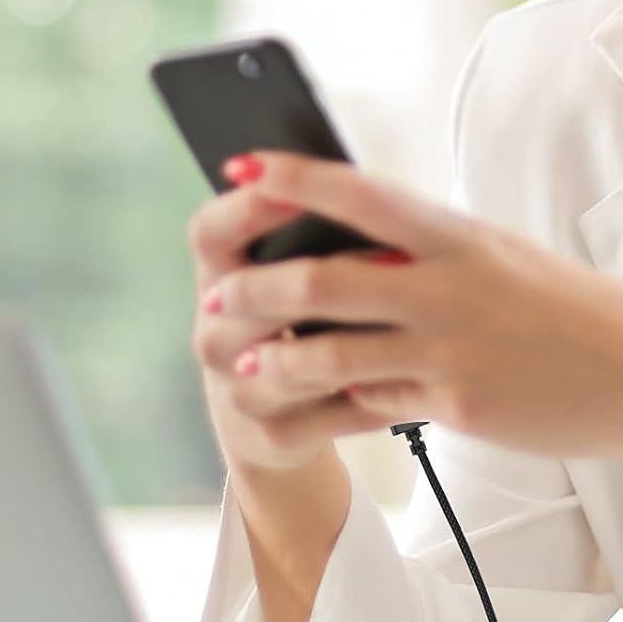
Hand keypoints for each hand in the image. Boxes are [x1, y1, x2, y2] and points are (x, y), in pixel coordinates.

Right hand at [187, 177, 389, 472]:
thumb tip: (363, 185)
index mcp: (221, 274)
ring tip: (405, 325)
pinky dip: (373, 398)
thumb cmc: (307, 316)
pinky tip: (413, 382)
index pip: (210, 230)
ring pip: (286, 363)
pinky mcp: (272, 436)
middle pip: (246, 298)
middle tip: (387, 264)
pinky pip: (327, 414)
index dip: (249, 206)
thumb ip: (318, 231)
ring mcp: (237, 388)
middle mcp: (215, 330)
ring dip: (348, 345)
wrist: (288, 413)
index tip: (303, 188)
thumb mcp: (299, 267)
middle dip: (312, 281)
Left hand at [195, 149, 622, 469]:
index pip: (361, 194)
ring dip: (275, 355)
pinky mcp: (457, 402)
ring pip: (332, 350)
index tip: (240, 165)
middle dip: (257, 286)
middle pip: (325, 278)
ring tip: (243, 359)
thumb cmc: (562, 304)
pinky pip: (372, 401)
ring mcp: (451, 346)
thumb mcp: (498, 255)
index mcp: (459, 234)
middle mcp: (449, 284)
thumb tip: (352, 251)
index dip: (294, 177)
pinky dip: (332, 400)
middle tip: (216, 293)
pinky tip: (306, 400)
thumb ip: (428, 253)